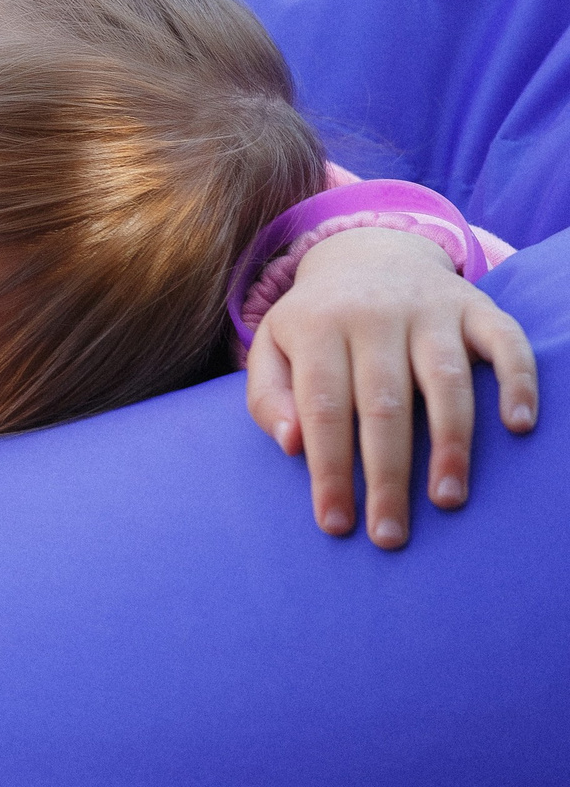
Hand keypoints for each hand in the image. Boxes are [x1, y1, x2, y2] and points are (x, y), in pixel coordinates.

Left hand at [243, 226, 537, 548]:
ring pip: (445, 379)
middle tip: (390, 534)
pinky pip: (505, 342)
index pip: (322, 408)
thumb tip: (292, 446)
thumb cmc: (317, 323)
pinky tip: (519, 426)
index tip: (336, 525)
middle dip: (387, 475)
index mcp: (317, 328)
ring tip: (447, 498)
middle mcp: (374, 315)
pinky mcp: (476, 306)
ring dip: (451, 443)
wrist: (368, 252)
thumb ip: (268, 397)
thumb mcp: (274, 348)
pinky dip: (517, 381)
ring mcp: (429, 309)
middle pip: (382, 403)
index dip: (329, 470)